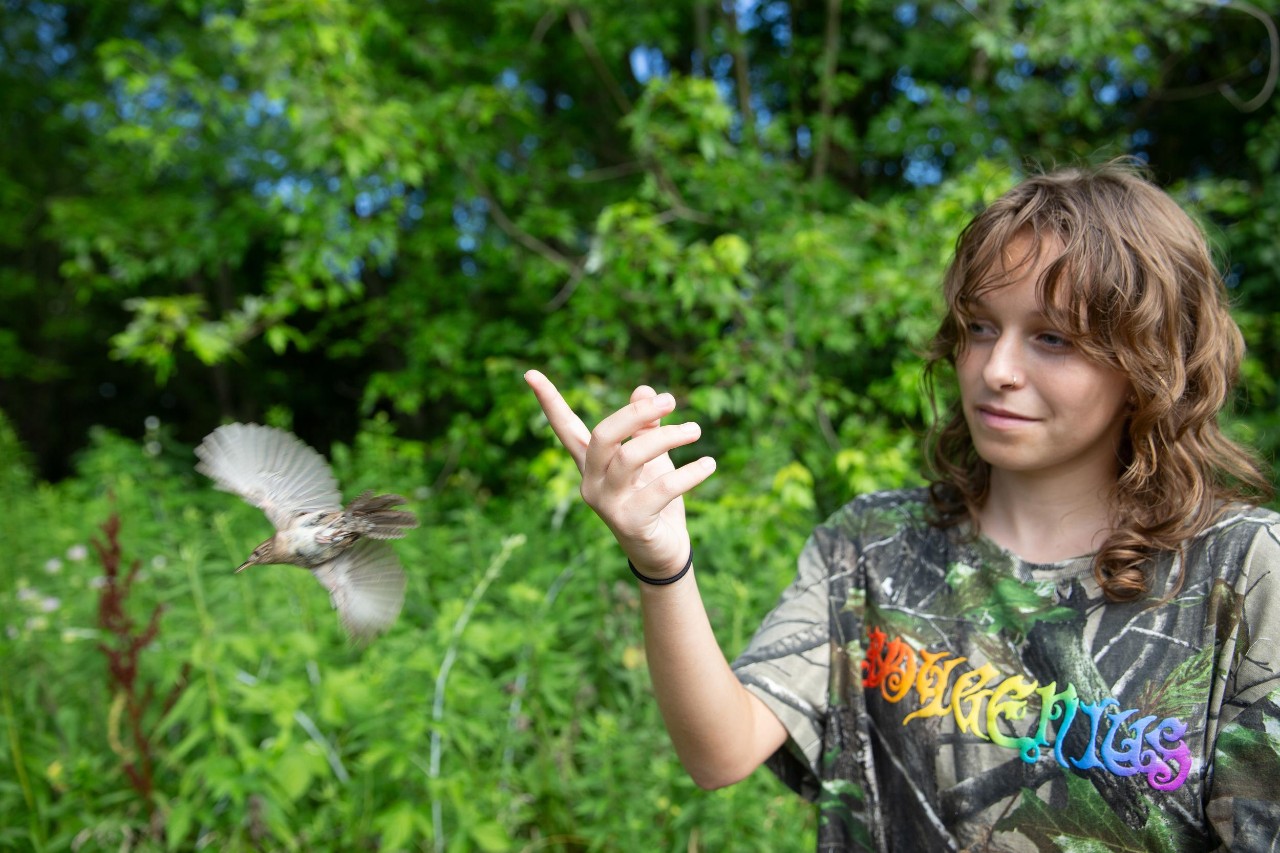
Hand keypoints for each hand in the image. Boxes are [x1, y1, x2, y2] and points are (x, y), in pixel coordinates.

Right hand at [524, 370, 715, 578]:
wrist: (663, 552)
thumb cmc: (653, 499)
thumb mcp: (650, 459)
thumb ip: (645, 427)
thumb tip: (644, 389)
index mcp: (591, 463)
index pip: (565, 428)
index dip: (549, 402)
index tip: (529, 372)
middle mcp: (591, 482)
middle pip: (604, 436)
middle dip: (636, 413)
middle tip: (671, 399)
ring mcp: (607, 504)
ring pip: (631, 457)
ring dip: (668, 438)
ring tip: (696, 429)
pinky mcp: (630, 522)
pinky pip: (661, 489)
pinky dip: (689, 473)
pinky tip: (709, 464)